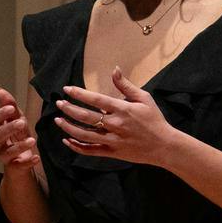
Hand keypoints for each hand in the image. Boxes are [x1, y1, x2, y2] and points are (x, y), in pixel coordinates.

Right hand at [0, 88, 38, 172]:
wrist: (22, 163)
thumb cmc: (18, 139)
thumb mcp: (17, 121)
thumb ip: (9, 106)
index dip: (1, 114)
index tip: (11, 108)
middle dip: (9, 128)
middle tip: (21, 123)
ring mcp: (4, 156)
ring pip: (7, 151)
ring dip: (19, 145)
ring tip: (32, 140)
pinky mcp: (13, 168)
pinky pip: (19, 166)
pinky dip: (28, 162)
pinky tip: (36, 158)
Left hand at [56, 69, 177, 167]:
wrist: (164, 145)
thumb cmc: (154, 120)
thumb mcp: (144, 98)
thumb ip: (126, 85)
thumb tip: (114, 70)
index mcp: (122, 109)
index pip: (95, 100)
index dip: (79, 94)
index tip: (67, 89)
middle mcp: (114, 125)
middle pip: (86, 117)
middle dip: (69, 109)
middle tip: (59, 104)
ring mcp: (112, 140)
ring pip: (84, 135)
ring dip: (68, 127)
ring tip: (58, 120)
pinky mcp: (112, 152)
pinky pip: (90, 151)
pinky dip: (77, 147)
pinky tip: (67, 140)